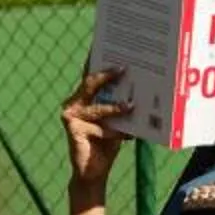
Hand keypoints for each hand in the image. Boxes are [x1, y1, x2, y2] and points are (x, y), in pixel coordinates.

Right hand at [62, 62, 132, 187]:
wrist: (93, 172)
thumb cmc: (106, 145)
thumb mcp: (116, 122)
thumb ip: (121, 107)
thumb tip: (142, 91)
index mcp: (85, 97)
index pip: (91, 73)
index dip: (96, 57)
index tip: (104, 42)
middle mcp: (76, 102)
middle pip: (90, 82)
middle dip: (107, 74)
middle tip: (124, 68)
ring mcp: (72, 115)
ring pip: (99, 108)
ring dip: (117, 108)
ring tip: (132, 105)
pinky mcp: (72, 129)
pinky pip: (100, 129)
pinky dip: (115, 133)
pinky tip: (128, 136)